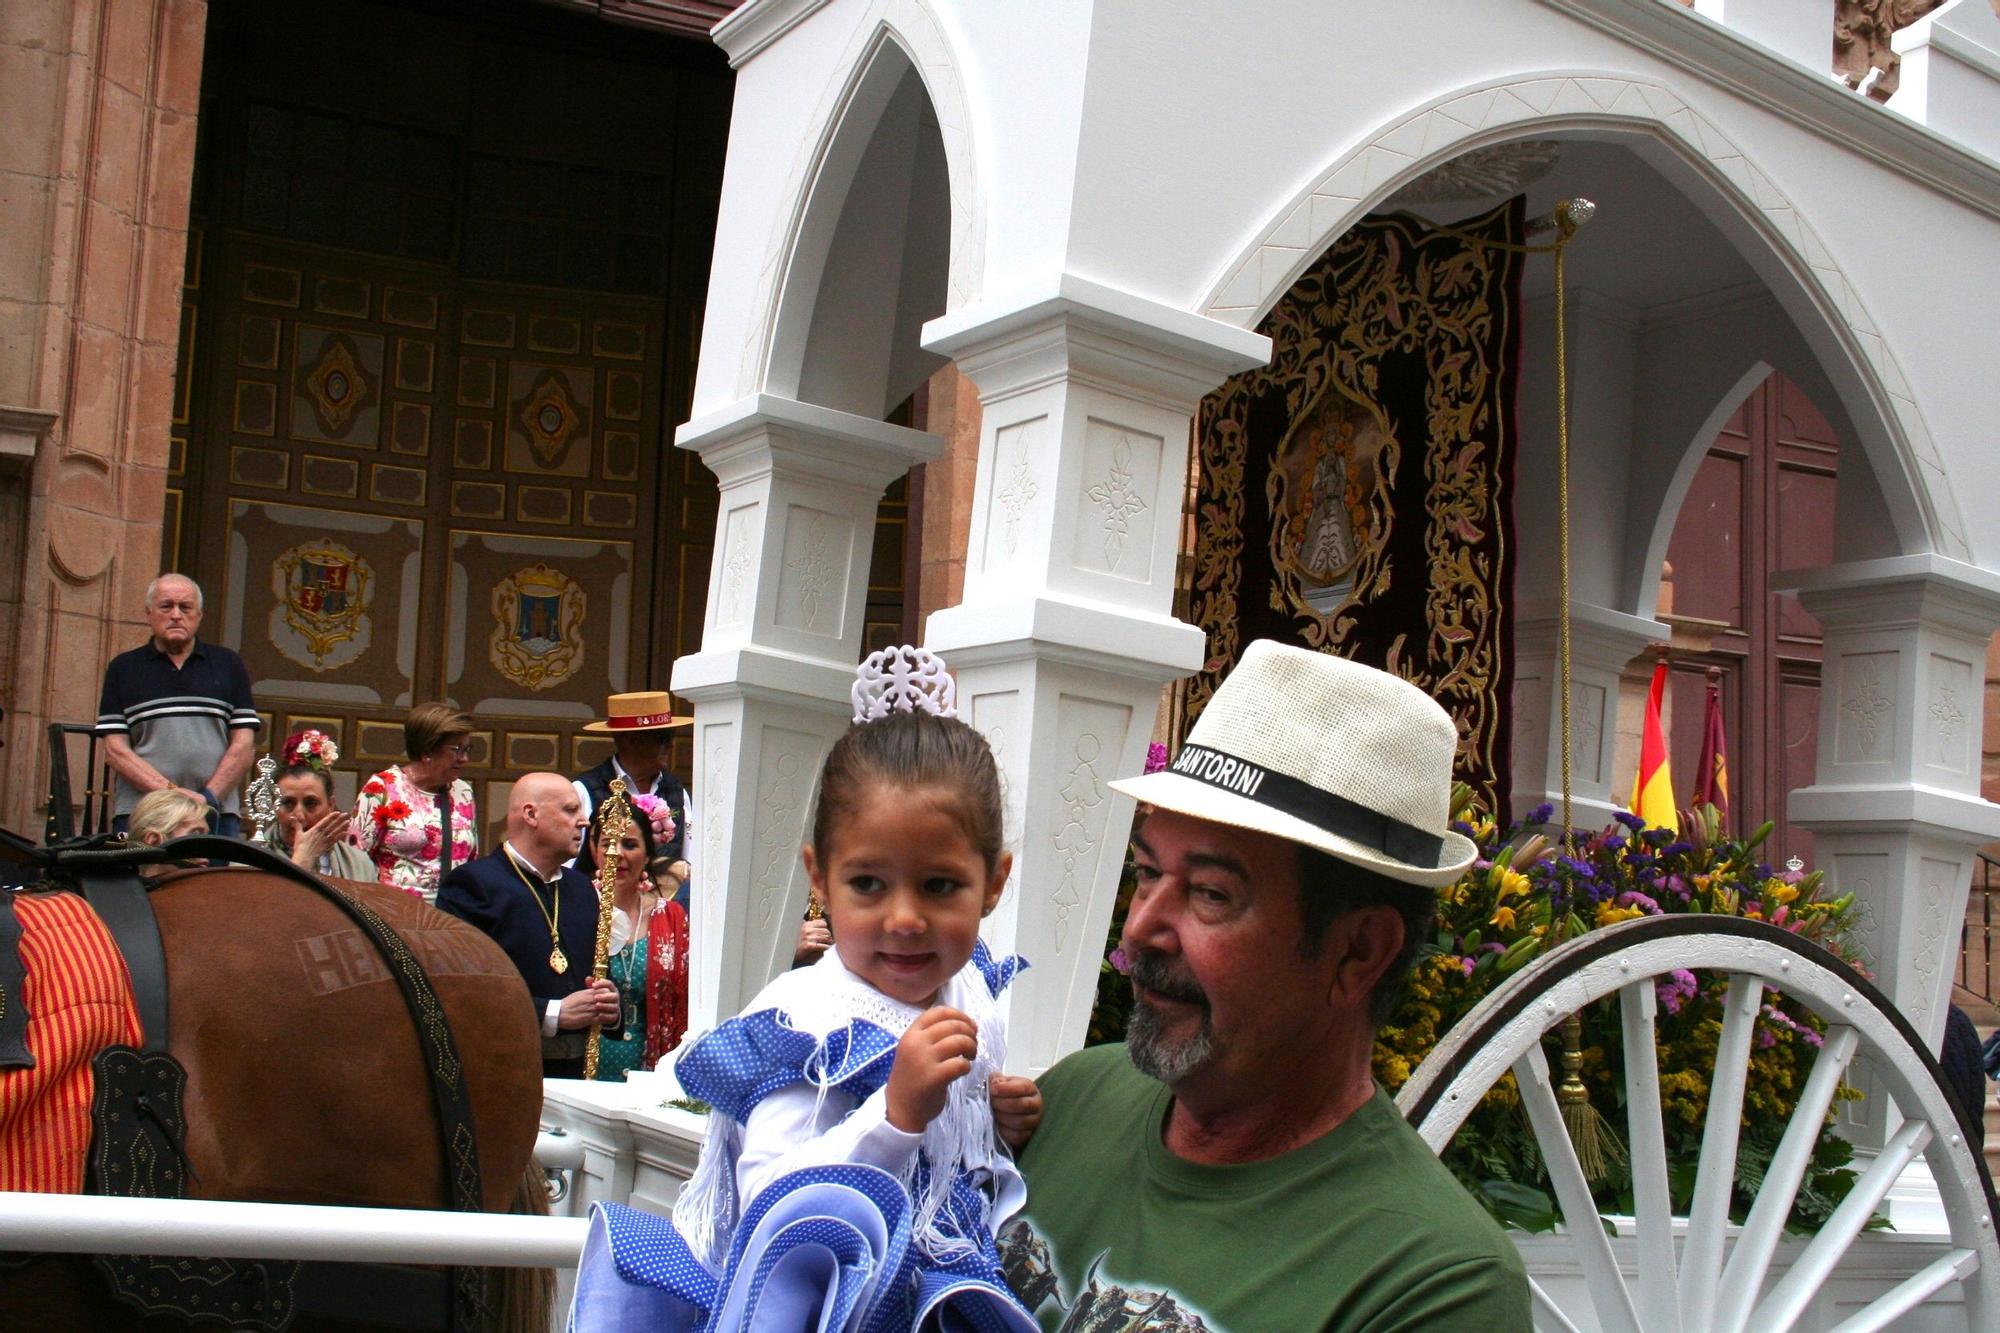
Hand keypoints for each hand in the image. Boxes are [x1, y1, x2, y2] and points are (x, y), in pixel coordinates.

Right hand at [291, 811, 350, 867]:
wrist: (304, 857)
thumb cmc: (300, 846)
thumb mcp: (298, 834)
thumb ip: (297, 825)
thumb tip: (292, 817)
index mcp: (315, 830)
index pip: (325, 821)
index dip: (331, 816)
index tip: (337, 812)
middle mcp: (322, 834)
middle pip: (332, 825)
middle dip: (339, 819)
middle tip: (346, 814)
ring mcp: (325, 840)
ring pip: (335, 831)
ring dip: (342, 826)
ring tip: (348, 821)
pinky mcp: (327, 846)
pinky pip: (335, 840)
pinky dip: (341, 836)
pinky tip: (346, 833)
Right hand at [556, 977, 620, 1030]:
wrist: (559, 1013)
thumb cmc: (567, 1003)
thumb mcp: (579, 994)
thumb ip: (588, 991)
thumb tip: (595, 988)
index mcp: (589, 993)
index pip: (606, 989)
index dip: (608, 993)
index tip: (606, 997)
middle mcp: (592, 1000)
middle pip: (609, 998)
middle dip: (610, 1002)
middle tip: (609, 1005)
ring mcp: (592, 1010)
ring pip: (607, 1008)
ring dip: (608, 1011)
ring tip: (606, 1013)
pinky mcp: (590, 1019)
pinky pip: (603, 1018)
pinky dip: (605, 1019)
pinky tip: (603, 1019)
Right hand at [792, 917, 831, 965]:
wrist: (786, 953)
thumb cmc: (794, 943)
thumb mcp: (800, 930)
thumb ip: (810, 926)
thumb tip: (822, 921)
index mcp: (806, 924)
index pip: (823, 923)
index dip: (825, 928)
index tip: (824, 933)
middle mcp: (807, 930)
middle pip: (826, 931)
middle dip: (828, 936)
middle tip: (828, 940)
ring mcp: (808, 938)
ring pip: (826, 938)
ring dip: (828, 942)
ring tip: (828, 945)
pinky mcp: (809, 946)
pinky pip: (823, 946)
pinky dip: (826, 948)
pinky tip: (826, 949)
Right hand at [886, 1006, 977, 1132]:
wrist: (900, 1109)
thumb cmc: (912, 1077)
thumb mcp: (914, 1049)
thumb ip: (932, 1035)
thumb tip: (966, 1024)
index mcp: (911, 1033)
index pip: (939, 1012)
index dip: (960, 1015)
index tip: (970, 1025)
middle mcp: (916, 1043)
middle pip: (953, 1025)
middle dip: (970, 1032)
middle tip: (973, 1045)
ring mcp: (924, 1060)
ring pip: (959, 1041)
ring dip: (972, 1047)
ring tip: (970, 1056)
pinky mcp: (934, 1078)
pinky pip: (960, 1064)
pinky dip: (967, 1066)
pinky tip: (963, 1070)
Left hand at [989, 1073, 1043, 1150]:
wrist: (1008, 1112)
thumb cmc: (1005, 1095)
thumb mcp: (1001, 1083)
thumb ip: (996, 1080)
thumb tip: (993, 1083)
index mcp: (1030, 1089)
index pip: (1023, 1088)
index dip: (1006, 1089)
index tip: (992, 1089)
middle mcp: (1036, 1105)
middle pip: (1022, 1105)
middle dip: (1003, 1104)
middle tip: (991, 1102)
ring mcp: (1034, 1121)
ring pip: (1020, 1122)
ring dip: (1002, 1118)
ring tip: (993, 1113)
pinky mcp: (1028, 1136)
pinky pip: (1018, 1136)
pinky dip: (1005, 1131)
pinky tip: (997, 1125)